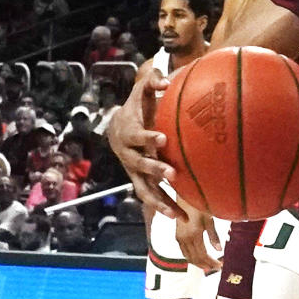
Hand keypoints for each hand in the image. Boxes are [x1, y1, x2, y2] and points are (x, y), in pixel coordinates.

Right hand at [108, 71, 181, 216]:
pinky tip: (182, 218)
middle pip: (139, 165)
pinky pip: (151, 197)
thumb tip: (166, 81)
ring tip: (179, 213)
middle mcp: (129, 155)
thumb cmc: (136, 107)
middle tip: (173, 174)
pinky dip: (164, 207)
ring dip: (161, 201)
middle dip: (155, 169)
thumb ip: (153, 82)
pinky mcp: (140, 181)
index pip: (137, 136)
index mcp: (129, 133)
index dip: (148, 137)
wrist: (116, 127)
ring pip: (144, 189)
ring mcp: (134, 171)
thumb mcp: (141, 91)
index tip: (162, 138)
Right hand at [175, 201, 221, 271]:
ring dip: (198, 263)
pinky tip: (197, 258)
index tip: (220, 266)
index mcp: (194, 235)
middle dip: (206, 265)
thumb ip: (213, 236)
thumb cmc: (199, 205)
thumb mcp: (209, 219)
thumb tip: (219, 250)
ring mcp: (180, 238)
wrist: (185, 197)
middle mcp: (185, 239)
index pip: (203, 255)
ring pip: (188, 257)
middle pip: (195, 258)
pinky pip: (184, 252)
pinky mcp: (177, 236)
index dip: (212, 262)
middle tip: (216, 268)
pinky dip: (191, 258)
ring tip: (208, 266)